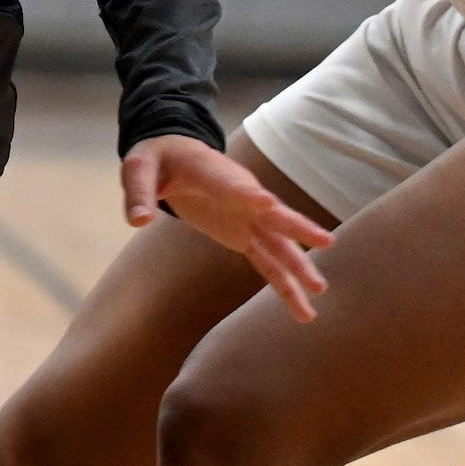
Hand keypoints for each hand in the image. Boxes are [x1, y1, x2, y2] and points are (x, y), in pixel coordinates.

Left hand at [121, 135, 333, 321]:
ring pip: (279, 242)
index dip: (247, 194)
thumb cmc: (157, 161)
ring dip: (298, 265)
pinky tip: (303, 310)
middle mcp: (241, 194)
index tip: (267, 205)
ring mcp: (248, 216)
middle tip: (325, 240)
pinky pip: (269, 261)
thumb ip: (139, 193)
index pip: (231, 184)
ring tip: (321, 289)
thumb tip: (138, 220)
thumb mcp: (139, 169)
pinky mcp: (245, 234)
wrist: (174, 155)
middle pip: (272, 213)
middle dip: (295, 227)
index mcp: (213, 172)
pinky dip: (285, 284)